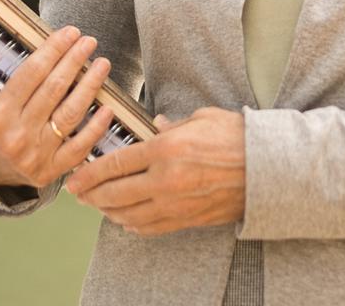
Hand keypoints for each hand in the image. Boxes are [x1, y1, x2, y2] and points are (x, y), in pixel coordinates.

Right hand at [0, 24, 116, 186]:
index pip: (31, 75)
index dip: (53, 50)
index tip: (70, 32)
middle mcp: (15, 137)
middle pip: (54, 90)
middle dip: (75, 61)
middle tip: (89, 41)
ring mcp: (35, 156)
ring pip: (70, 114)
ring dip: (90, 86)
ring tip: (102, 64)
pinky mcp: (50, 171)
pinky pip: (80, 148)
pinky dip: (96, 128)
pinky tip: (108, 107)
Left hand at [66, 106, 244, 235]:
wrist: (270, 168)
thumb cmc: (239, 137)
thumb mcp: (204, 118)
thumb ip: (175, 124)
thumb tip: (158, 125)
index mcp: (167, 149)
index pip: (116, 162)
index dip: (90, 172)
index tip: (75, 176)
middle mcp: (165, 179)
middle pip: (114, 193)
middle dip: (90, 194)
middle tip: (77, 194)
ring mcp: (175, 203)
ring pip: (127, 214)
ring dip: (107, 211)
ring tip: (97, 205)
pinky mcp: (186, 219)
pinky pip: (149, 227)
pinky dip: (131, 224)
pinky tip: (125, 219)